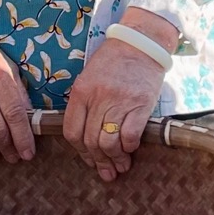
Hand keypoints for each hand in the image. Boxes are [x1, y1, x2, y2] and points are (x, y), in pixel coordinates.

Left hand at [65, 15, 173, 182]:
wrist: (141, 43)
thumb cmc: (114, 62)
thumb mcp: (89, 78)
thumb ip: (85, 105)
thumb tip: (87, 140)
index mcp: (81, 92)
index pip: (72, 132)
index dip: (80, 152)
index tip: (89, 160)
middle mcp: (98, 98)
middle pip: (91, 140)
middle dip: (99, 161)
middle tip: (107, 172)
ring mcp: (119, 101)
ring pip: (109, 142)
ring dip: (115, 159)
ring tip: (121, 166)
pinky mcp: (140, 104)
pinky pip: (130, 135)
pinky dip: (129, 147)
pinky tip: (131, 149)